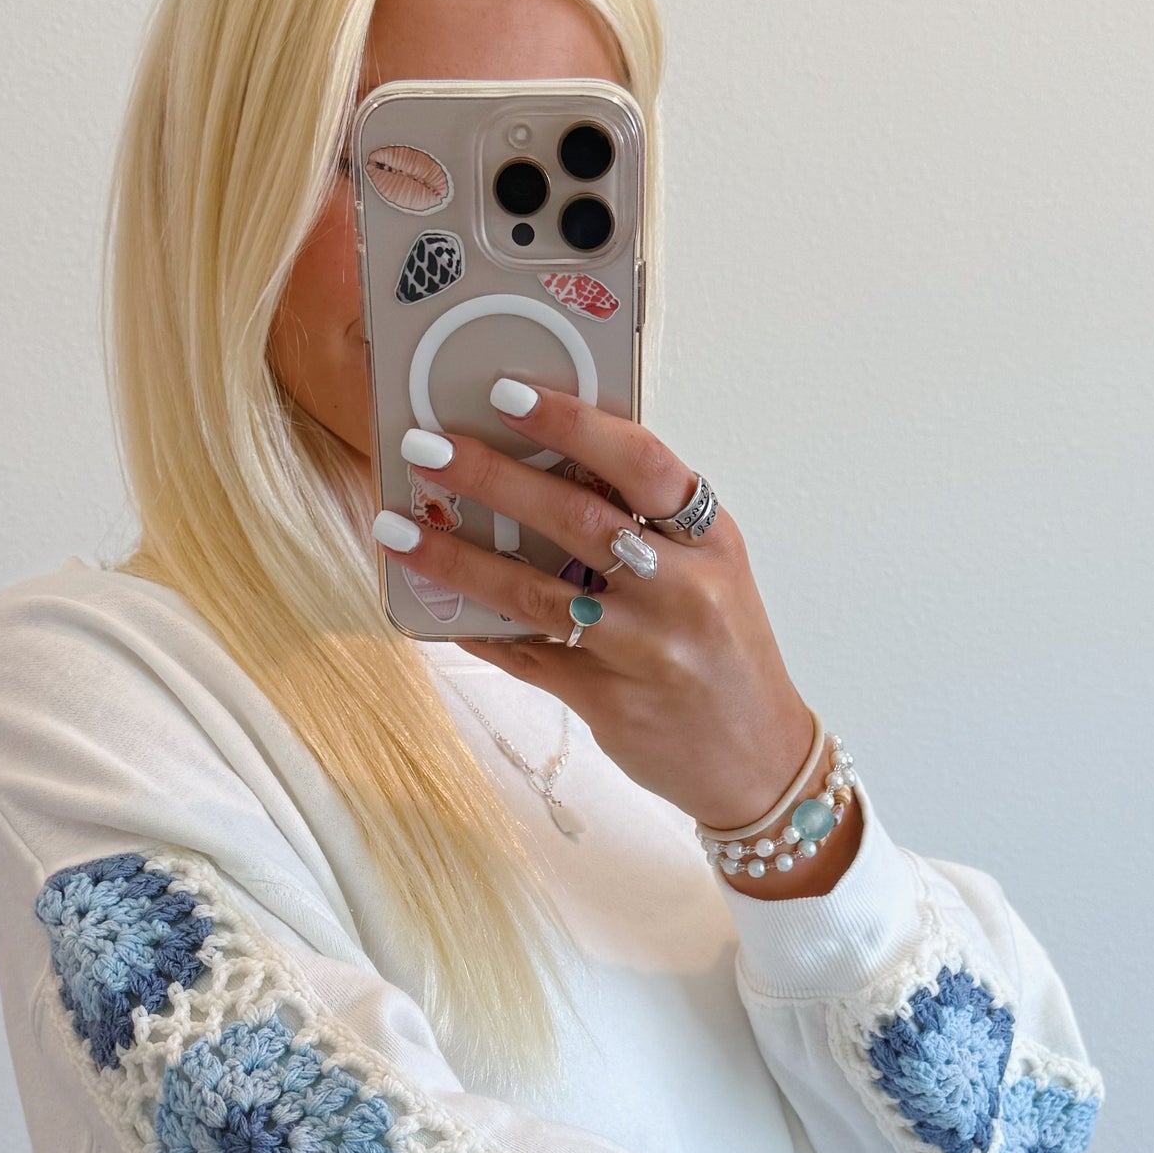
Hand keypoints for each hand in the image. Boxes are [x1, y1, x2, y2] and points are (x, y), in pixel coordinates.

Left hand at [378, 384, 858, 893]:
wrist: (758, 759)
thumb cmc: (724, 653)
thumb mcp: (710, 574)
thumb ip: (647, 525)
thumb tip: (546, 467)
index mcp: (709, 542)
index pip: (639, 462)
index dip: (572, 422)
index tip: (506, 393)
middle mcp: (680, 589)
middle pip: (575, 518)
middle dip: (491, 477)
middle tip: (423, 448)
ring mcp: (643, 649)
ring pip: (535, 591)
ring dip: (456, 557)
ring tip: (396, 529)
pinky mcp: (610, 701)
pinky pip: (528, 657)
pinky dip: (477, 630)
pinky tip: (431, 609)